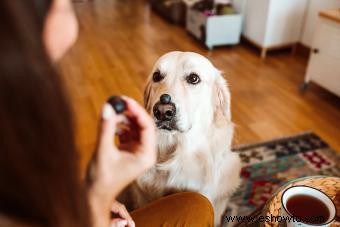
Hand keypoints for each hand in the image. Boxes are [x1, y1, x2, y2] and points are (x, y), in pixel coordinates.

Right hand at [86, 96, 155, 226]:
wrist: (94, 196)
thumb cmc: (101, 181)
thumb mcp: (103, 151)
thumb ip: (106, 128)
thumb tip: (108, 107)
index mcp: (146, 155)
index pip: (147, 127)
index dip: (137, 111)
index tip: (126, 100)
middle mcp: (145, 153)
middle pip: (143, 125)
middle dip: (131, 113)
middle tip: (119, 101)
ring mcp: (137, 151)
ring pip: (135, 128)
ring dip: (125, 119)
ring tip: (112, 113)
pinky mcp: (129, 150)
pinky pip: (128, 133)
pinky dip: (120, 126)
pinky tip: (112, 125)